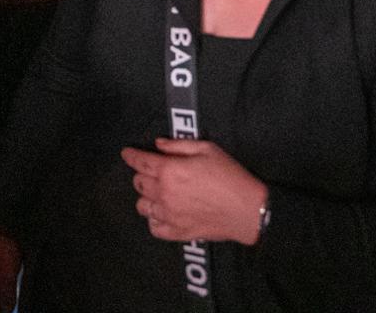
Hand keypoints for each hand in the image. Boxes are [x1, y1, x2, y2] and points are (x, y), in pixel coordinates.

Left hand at [122, 138, 267, 245]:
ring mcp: (170, 215)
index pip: (140, 161)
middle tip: (153, 172)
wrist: (247, 209)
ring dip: (147, 197)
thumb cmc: (230, 177)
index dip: (131, 155)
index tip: (127, 153)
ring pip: (142, 206)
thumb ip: (178, 145)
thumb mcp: (207, 149)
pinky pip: (154, 228)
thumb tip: (159, 144)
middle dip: (142, 174)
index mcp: (170, 170)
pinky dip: (155, 220)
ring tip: (158, 193)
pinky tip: (162, 213)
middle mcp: (165, 193)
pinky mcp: (178, 232)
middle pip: (138, 183)